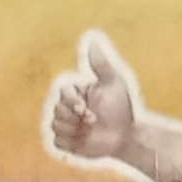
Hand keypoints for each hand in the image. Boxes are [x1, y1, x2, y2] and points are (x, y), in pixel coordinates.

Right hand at [47, 33, 140, 162]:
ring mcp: (66, 125)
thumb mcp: (113, 82)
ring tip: (90, 131)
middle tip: (93, 121)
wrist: (126, 137)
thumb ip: (100, 62)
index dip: (71, 102)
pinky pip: (57, 142)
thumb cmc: (122, 109)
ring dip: (74, 130)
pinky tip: (85, 141)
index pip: (62, 92)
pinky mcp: (67, 142)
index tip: (84, 109)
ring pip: (55, 126)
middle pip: (57, 110)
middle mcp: (68, 108)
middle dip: (74, 118)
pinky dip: (70, 142)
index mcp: (76, 92)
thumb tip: (92, 38)